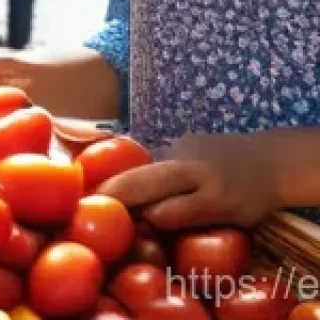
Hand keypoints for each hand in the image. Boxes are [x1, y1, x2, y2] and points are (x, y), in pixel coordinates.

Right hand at [99, 132, 280, 228]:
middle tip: (88, 200)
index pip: (133, 184)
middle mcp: (170, 152)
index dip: (109, 195)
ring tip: (111, 195)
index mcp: (177, 169)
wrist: (273, 160)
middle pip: (133, 173)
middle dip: (110, 187)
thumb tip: (147, 216)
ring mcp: (176, 145)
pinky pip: (158, 163)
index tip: (87, 205)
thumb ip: (183, 211)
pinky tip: (146, 185)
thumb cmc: (249, 191)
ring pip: (146, 167)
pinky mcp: (184, 144)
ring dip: (129, 181)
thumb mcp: (221, 209)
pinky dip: (147, 175)